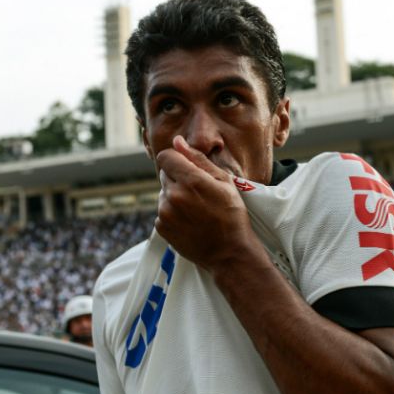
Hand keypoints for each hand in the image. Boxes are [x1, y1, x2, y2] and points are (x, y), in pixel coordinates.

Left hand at [155, 136, 256, 270]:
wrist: (229, 252)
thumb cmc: (232, 215)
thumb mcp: (223, 182)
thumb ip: (198, 159)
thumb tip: (177, 141)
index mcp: (190, 180)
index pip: (165, 156)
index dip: (176, 159)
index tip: (188, 168)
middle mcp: (173, 195)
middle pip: (165, 174)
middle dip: (178, 179)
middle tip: (199, 194)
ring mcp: (165, 213)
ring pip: (164, 193)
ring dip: (175, 197)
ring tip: (196, 210)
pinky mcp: (162, 227)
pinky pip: (162, 211)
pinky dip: (173, 213)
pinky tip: (190, 221)